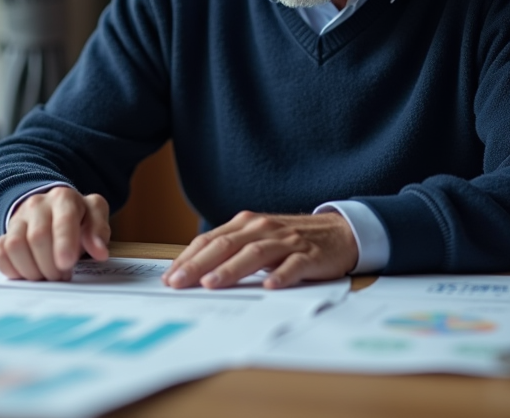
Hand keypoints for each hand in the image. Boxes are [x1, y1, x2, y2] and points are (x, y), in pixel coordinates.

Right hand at [0, 186, 110, 280]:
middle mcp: (37, 204)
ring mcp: (17, 219)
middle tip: (62, 276)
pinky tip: (28, 274)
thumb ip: (99, 232)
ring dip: (32, 270)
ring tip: (47, 276)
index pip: (63, 220)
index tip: (66, 264)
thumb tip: (100, 252)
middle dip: (50, 264)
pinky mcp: (4, 234)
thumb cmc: (77, 216)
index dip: (64, 243)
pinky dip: (11, 268)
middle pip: (37, 237)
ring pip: (15, 246)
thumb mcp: (95, 216)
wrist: (52, 208)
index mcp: (63, 198)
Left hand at [162, 211, 357, 289]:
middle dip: (199, 265)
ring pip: (254, 253)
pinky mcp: (309, 255)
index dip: (188, 258)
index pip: (211, 240)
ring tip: (212, 283)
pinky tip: (268, 285)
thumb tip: (195, 272)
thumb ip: (231, 250)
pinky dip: (280, 274)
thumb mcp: (258, 239)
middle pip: (226, 245)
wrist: (339, 232)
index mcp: (246, 224)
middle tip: (178, 282)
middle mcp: (263, 228)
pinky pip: (293, 265)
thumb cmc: (291, 240)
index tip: (169, 276)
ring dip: (231, 269)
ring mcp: (287, 241)